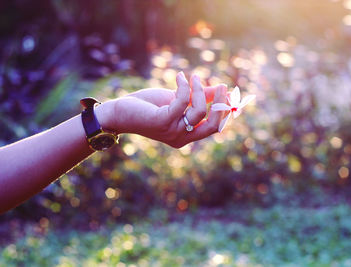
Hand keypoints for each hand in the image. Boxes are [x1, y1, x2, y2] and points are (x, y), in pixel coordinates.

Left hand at [97, 72, 227, 147]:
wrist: (121, 111)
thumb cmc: (148, 106)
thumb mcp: (177, 100)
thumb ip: (197, 97)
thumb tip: (219, 89)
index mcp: (186, 135)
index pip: (214, 128)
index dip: (224, 112)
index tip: (228, 93)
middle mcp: (181, 138)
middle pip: (213, 126)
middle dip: (221, 105)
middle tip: (223, 86)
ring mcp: (173, 131)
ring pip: (199, 111)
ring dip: (200, 90)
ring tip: (194, 77)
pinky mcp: (163, 121)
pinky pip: (182, 101)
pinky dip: (183, 86)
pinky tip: (179, 76)